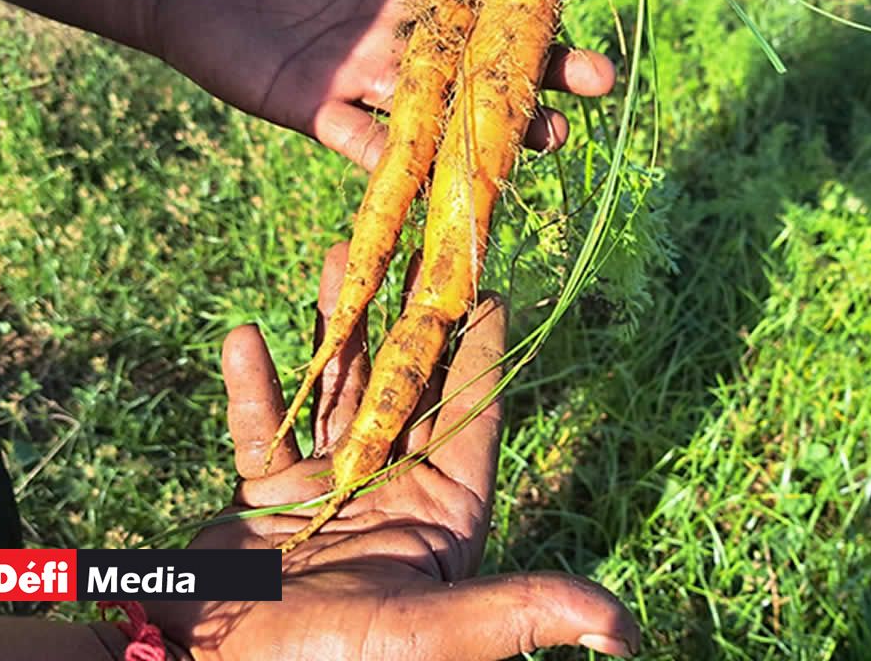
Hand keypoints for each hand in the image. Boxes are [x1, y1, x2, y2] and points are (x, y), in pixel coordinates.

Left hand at [144, 0, 615, 167]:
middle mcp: (397, 37)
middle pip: (481, 59)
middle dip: (540, 70)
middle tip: (597, 82)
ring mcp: (362, 78)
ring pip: (441, 108)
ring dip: (494, 127)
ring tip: (550, 140)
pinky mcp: (317, 109)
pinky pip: (362, 141)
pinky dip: (396, 159)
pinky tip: (441, 180)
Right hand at [148, 243, 639, 659]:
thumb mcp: (430, 634)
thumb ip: (517, 612)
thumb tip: (624, 631)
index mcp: (441, 517)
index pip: (473, 416)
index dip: (483, 352)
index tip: (491, 288)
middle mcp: (392, 494)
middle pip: (406, 387)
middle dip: (406, 318)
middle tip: (410, 247)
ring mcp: (327, 493)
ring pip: (339, 391)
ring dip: (337, 328)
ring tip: (337, 259)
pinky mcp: (268, 500)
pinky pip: (263, 429)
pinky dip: (256, 388)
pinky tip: (247, 336)